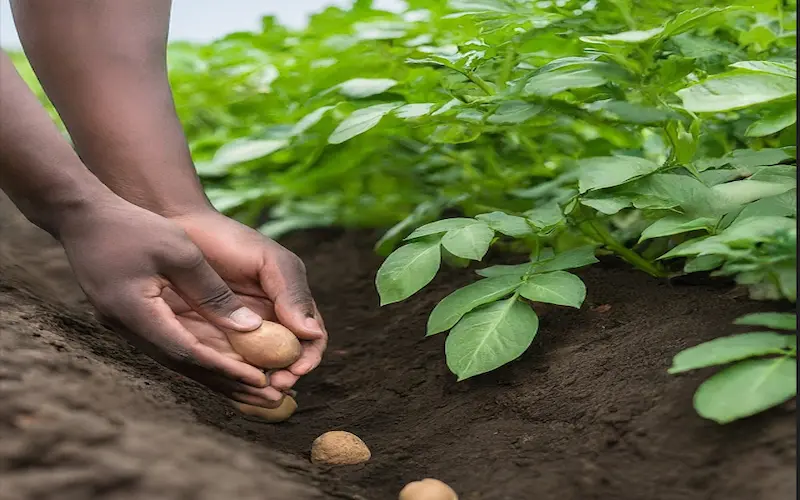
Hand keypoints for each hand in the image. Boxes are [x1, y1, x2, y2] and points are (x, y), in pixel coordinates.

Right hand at [56, 196, 282, 407]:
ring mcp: (126, 326)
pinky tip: (225, 364)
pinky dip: (200, 358)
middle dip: (227, 383)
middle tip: (268, 398)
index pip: (189, 353)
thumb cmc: (133, 226)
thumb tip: (248, 328)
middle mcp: (128, 329)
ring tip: (254, 389)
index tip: (260, 380)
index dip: (226, 369)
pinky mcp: (130, 319)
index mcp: (136, 314)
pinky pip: (170, 346)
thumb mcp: (179, 251)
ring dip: (215, 376)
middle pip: (184, 367)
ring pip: (177, 361)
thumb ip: (212, 292)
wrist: (82, 216)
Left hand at [170, 209, 327, 392]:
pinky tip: (228, 385)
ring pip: (255, 371)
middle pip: (285, 362)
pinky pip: (223, 368)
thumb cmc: (229, 240)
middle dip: (285, 378)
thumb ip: (292, 293)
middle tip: (275, 385)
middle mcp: (267, 325)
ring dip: (259, 387)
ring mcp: (237, 336)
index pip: (310, 341)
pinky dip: (229, 381)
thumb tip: (311, 333)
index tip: (296, 369)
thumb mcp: (270, 261)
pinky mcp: (207, 343)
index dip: (308, 358)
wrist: (180, 229)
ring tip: (255, 393)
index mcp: (289, 306)